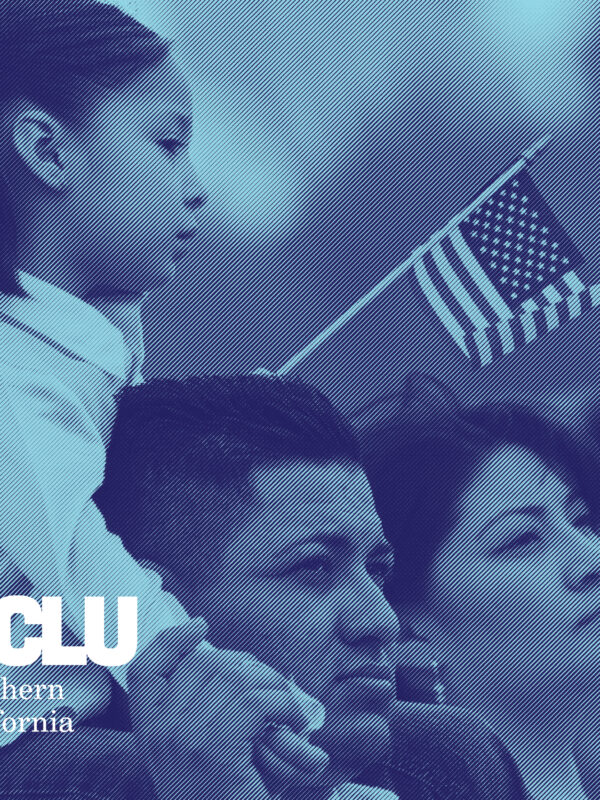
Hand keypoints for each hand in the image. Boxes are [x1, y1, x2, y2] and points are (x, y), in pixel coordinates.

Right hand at [128, 619, 328, 799]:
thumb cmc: (222, 794)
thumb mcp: (195, 749)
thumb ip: (195, 707)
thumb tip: (216, 652)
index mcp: (147, 729)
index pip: (145, 667)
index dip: (172, 640)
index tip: (201, 626)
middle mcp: (158, 730)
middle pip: (205, 663)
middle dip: (250, 667)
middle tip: (275, 690)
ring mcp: (183, 737)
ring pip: (237, 677)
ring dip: (275, 687)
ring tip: (289, 709)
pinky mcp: (215, 748)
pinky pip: (256, 701)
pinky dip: (285, 706)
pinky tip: (295, 723)